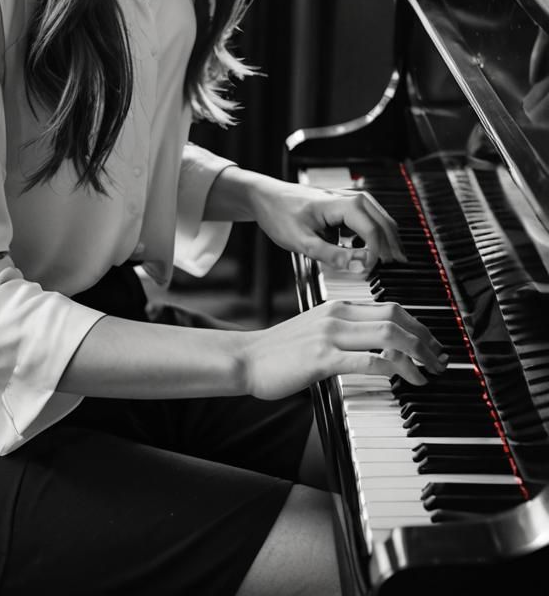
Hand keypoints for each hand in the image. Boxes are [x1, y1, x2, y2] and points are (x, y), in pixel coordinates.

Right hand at [239, 299, 447, 399]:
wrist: (248, 358)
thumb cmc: (281, 351)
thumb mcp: (318, 333)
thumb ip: (347, 334)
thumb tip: (380, 349)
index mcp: (339, 307)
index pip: (390, 308)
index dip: (418, 325)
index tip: (432, 345)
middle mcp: (338, 315)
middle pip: (396, 317)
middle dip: (425, 339)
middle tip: (440, 360)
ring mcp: (330, 335)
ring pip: (388, 335)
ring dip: (416, 354)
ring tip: (428, 372)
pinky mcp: (322, 358)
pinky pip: (367, 360)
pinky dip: (393, 369)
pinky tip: (403, 380)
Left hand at [248, 176, 405, 274]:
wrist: (265, 197)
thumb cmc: (280, 215)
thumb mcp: (303, 242)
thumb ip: (334, 256)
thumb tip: (362, 267)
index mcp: (342, 203)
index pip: (373, 231)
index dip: (377, 255)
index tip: (372, 273)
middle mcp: (351, 197)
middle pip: (384, 222)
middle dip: (392, 247)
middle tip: (397, 271)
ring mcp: (349, 199)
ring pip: (380, 219)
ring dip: (387, 240)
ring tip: (390, 262)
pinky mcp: (345, 205)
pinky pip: (369, 219)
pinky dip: (376, 234)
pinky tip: (372, 250)